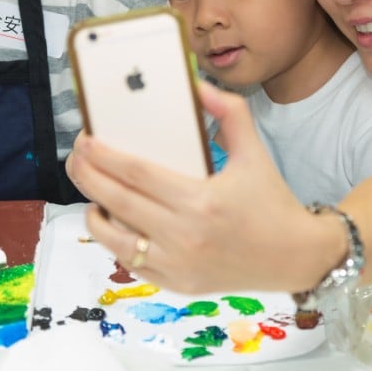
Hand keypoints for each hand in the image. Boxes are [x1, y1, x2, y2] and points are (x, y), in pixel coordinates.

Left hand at [68, 81, 326, 294]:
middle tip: (76, 156)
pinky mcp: (176, 285)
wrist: (295, 257)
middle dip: (86, 175)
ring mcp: (177, 265)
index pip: (136, 174)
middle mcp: (184, 236)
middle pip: (117, 201)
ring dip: (93, 211)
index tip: (85, 138)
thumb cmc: (272, 201)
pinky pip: (131, 262)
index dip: (104, 155)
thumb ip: (228, 112)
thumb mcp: (254, 151)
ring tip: (91, 190)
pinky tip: (113, 221)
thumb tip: (195, 85)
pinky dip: (116, 240)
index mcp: (201, 201)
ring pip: (114, 239)